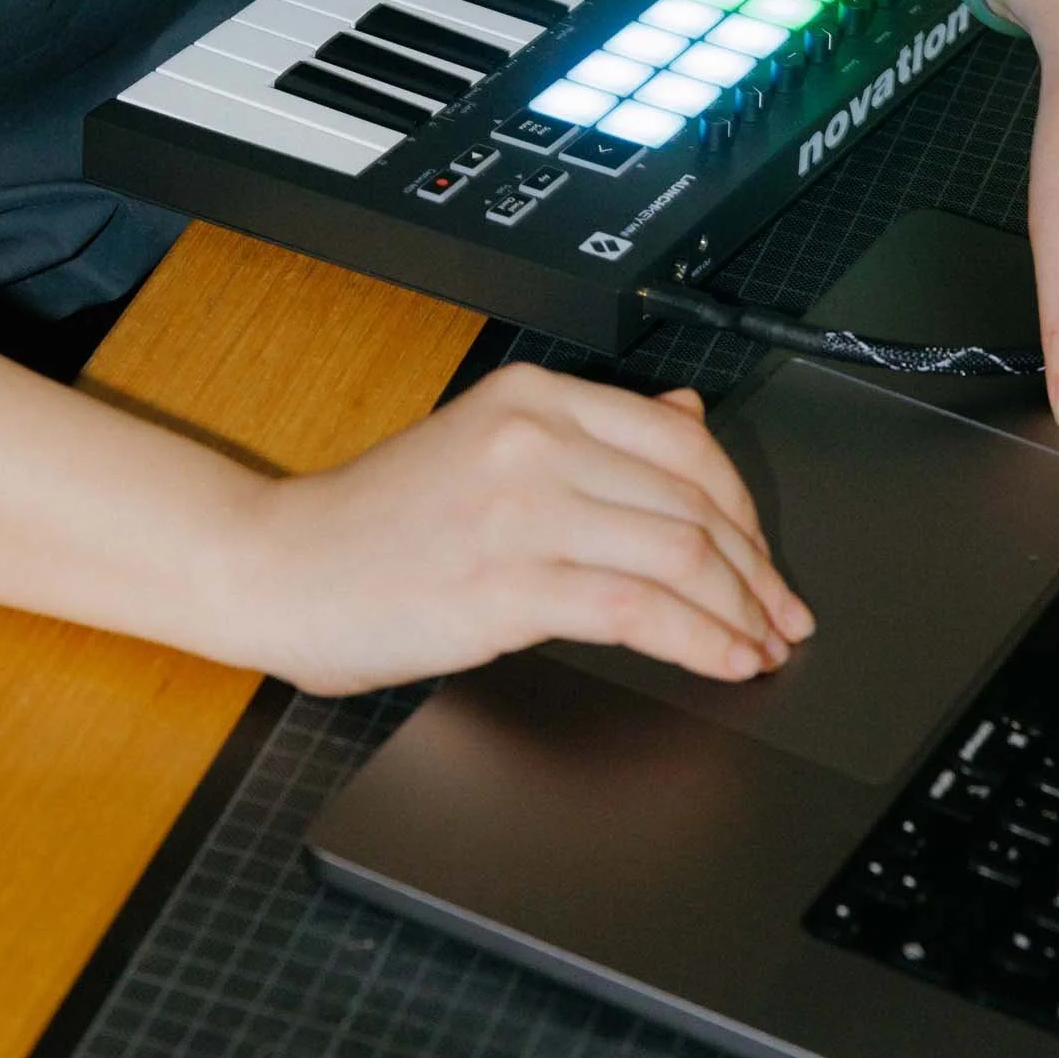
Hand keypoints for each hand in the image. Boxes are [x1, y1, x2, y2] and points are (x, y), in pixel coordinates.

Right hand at [236, 362, 814, 695]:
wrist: (276, 564)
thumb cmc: (372, 523)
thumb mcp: (485, 444)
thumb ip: (591, 432)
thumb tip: (689, 415)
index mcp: (532, 397)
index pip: (684, 442)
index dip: (746, 509)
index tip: (765, 559)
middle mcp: (533, 439)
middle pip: (694, 502)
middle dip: (757, 571)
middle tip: (782, 614)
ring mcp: (521, 508)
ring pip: (681, 554)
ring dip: (741, 611)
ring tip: (761, 645)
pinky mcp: (507, 584)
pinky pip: (639, 611)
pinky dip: (701, 641)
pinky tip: (722, 661)